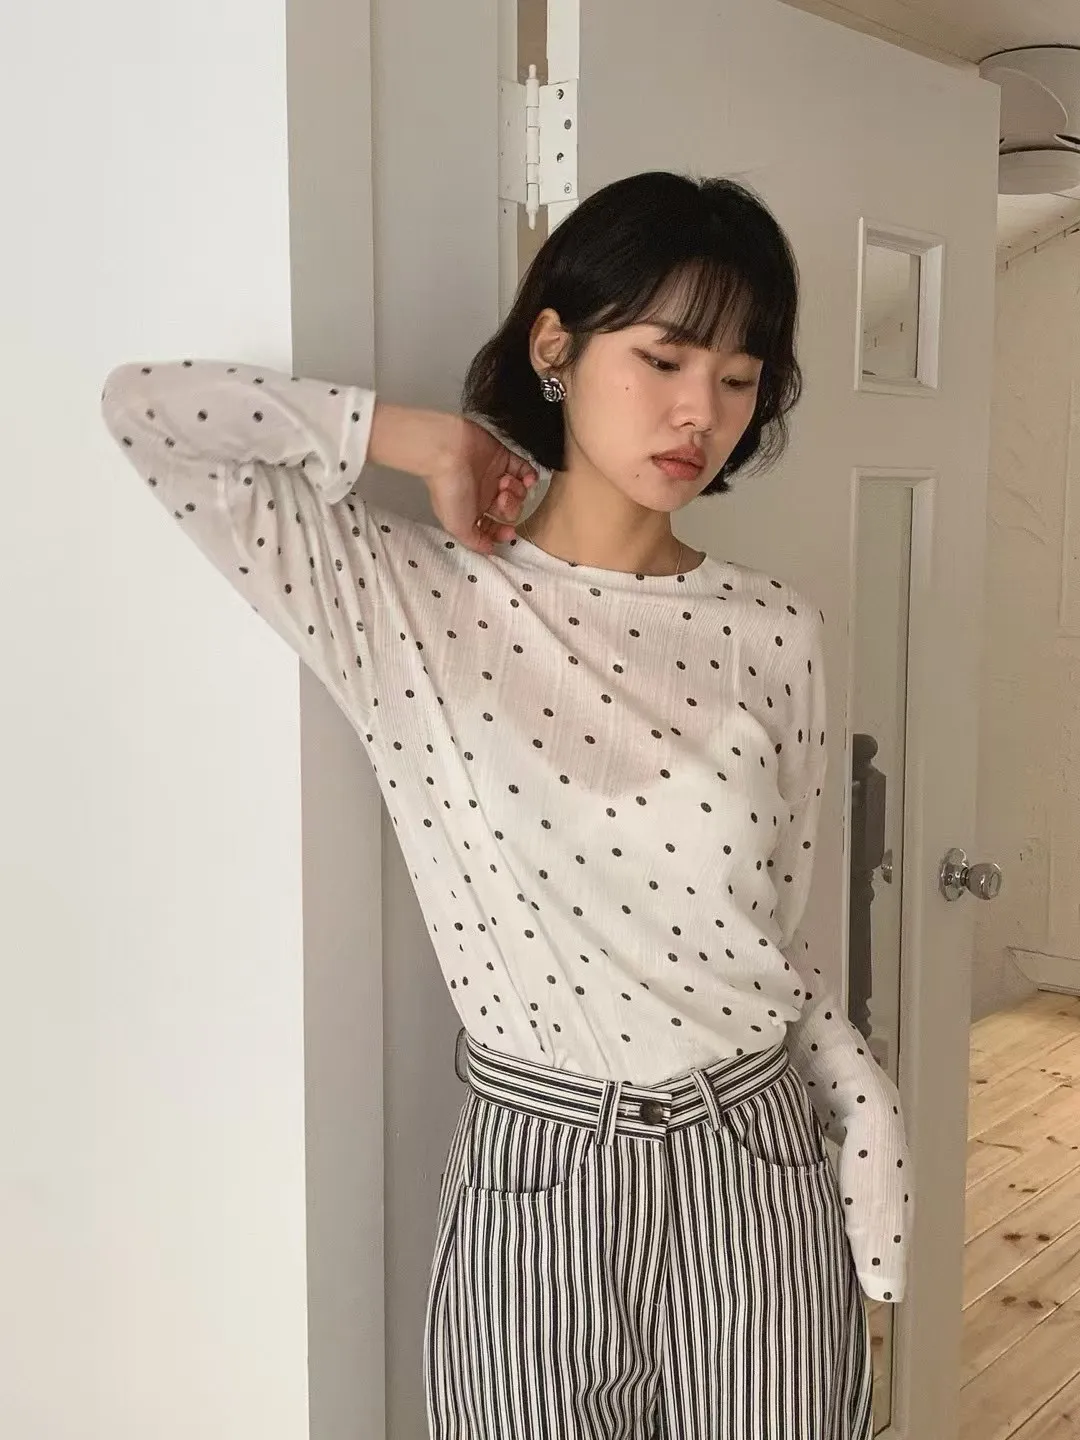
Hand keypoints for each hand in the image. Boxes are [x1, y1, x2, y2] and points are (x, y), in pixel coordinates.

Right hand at [422, 414, 539, 555]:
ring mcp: (494, 476)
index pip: (493, 528)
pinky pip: (524, 470)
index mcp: (471, 512)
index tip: (509, 532)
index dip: (502, 532)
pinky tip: (527, 478)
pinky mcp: (503, 457)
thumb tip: (489, 550)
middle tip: (501, 499)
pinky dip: (529, 476)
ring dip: (517, 491)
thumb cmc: (450, 489)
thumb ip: (475, 541)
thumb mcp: (457, 525)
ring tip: (503, 481)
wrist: (448, 451)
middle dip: (510, 508)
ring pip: (519, 492)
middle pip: (510, 511)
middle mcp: (484, 495)